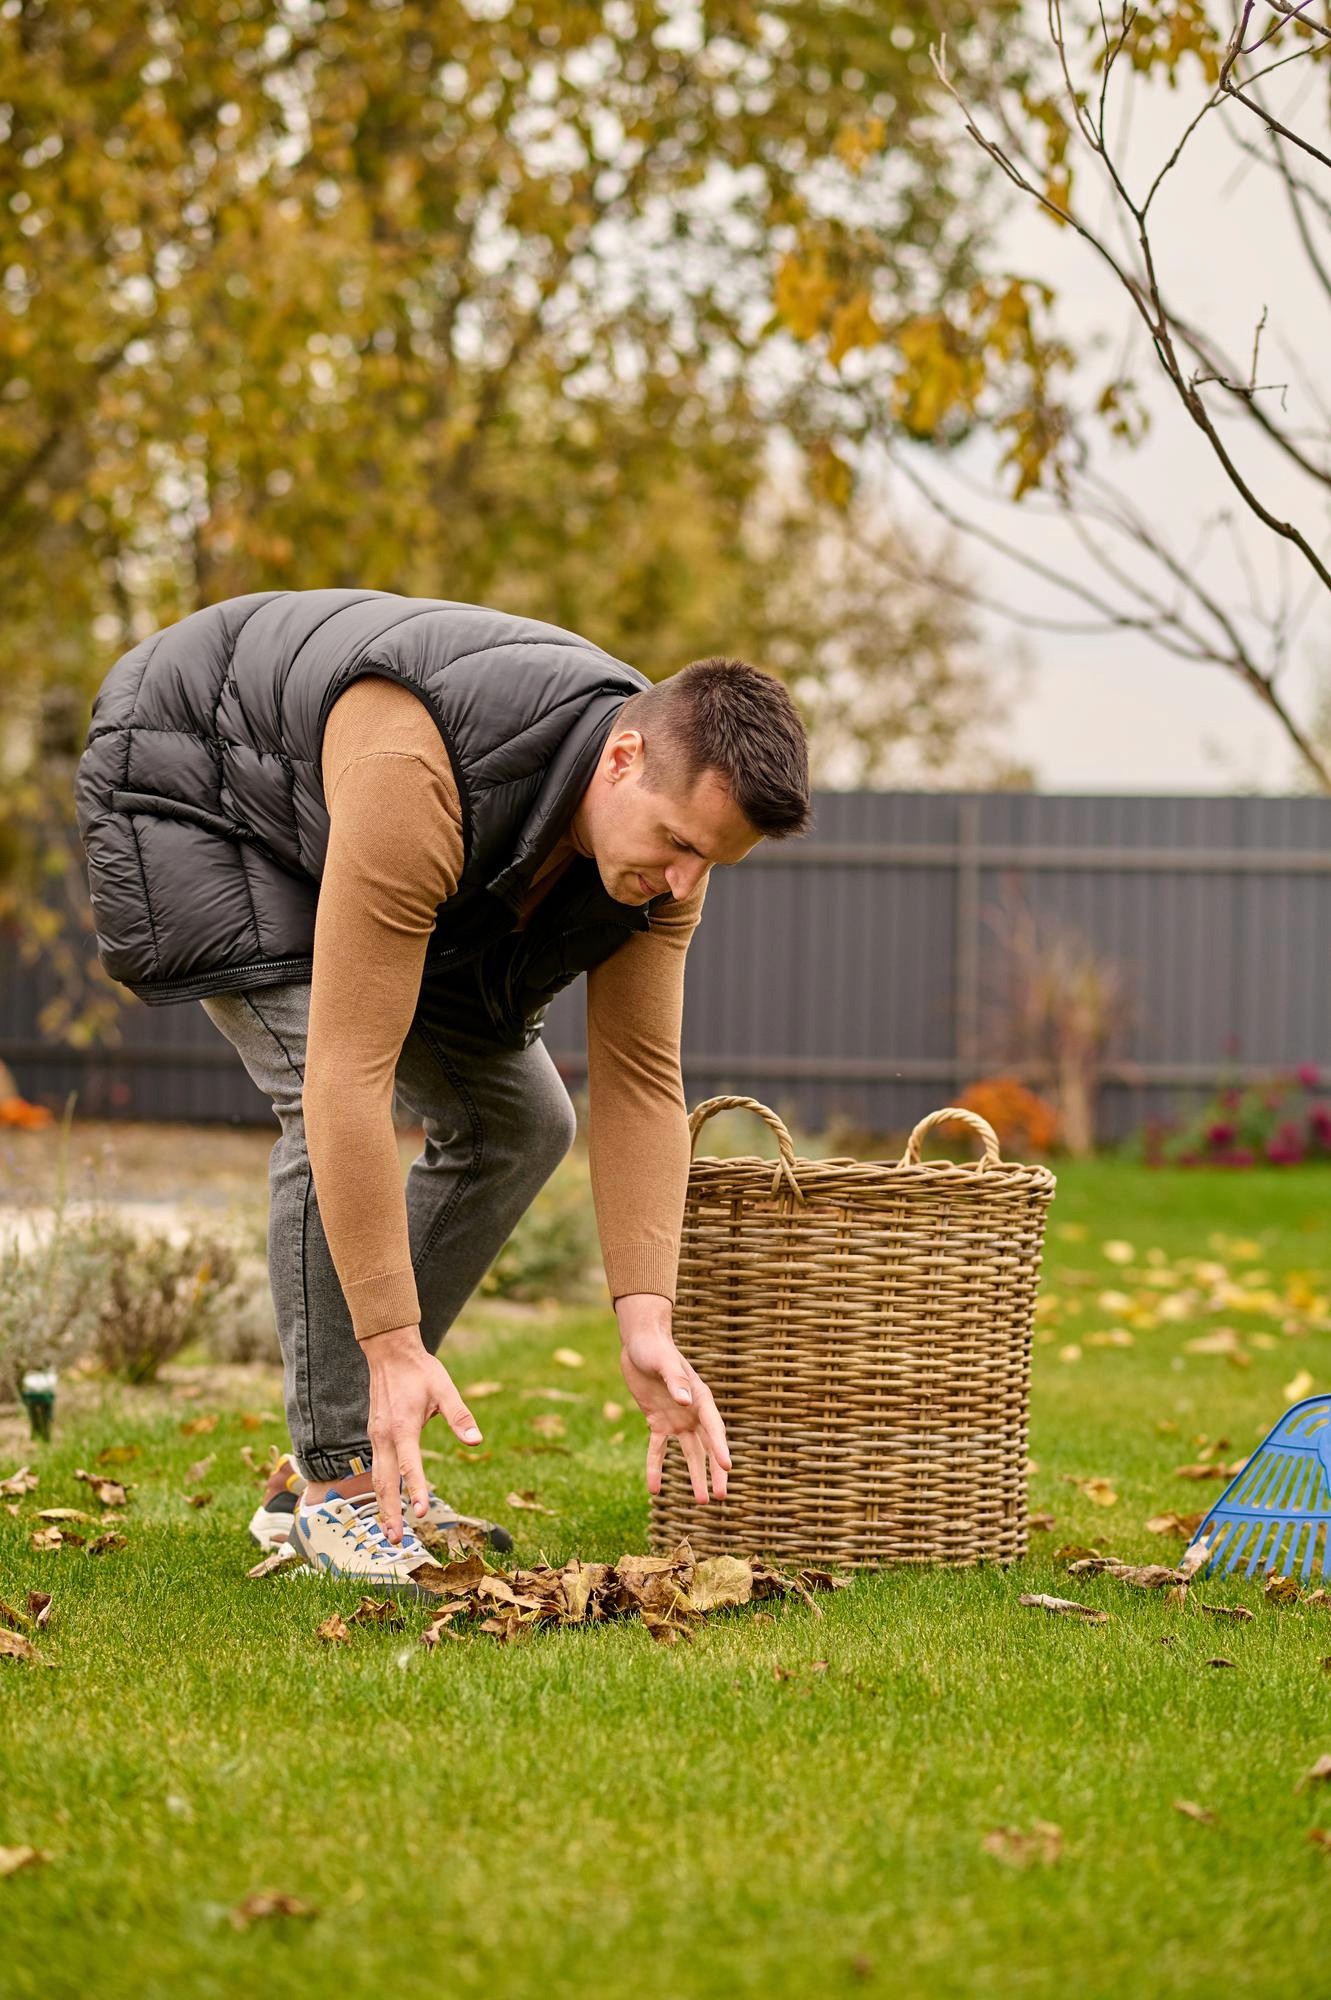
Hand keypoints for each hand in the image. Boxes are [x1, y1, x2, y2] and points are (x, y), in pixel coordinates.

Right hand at [363, 1324, 482, 1542]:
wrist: (389, 1353)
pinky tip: (388, 1503)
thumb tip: (477, 1442)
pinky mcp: (375, 1436)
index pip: (410, 1465)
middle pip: (385, 1481)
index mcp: (403, 1427)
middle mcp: (385, 1436)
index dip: (416, 1489)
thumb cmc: (420, 1371)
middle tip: (397, 1540)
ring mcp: (376, 1437)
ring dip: (383, 1505)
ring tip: (391, 1532)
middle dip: (390, 1512)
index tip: (422, 1512)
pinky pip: (376, 1467)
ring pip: (378, 1478)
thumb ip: (460, 1417)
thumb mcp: (445, 1389)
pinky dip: (381, 1489)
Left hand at [615, 1294, 731, 1504]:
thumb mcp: (663, 1362)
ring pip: (690, 1453)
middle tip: (721, 1496)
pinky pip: (658, 1450)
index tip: (727, 1467)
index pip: (713, 1427)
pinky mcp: (658, 1422)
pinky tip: (654, 1489)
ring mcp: (677, 1419)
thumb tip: (684, 1401)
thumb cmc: (655, 1348)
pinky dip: (656, 1468)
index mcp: (700, 1397)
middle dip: (714, 1471)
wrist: (640, 1342)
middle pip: (708, 1446)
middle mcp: (692, 1412)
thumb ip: (674, 1380)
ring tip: (701, 1501)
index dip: (720, 1447)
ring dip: (695, 1476)